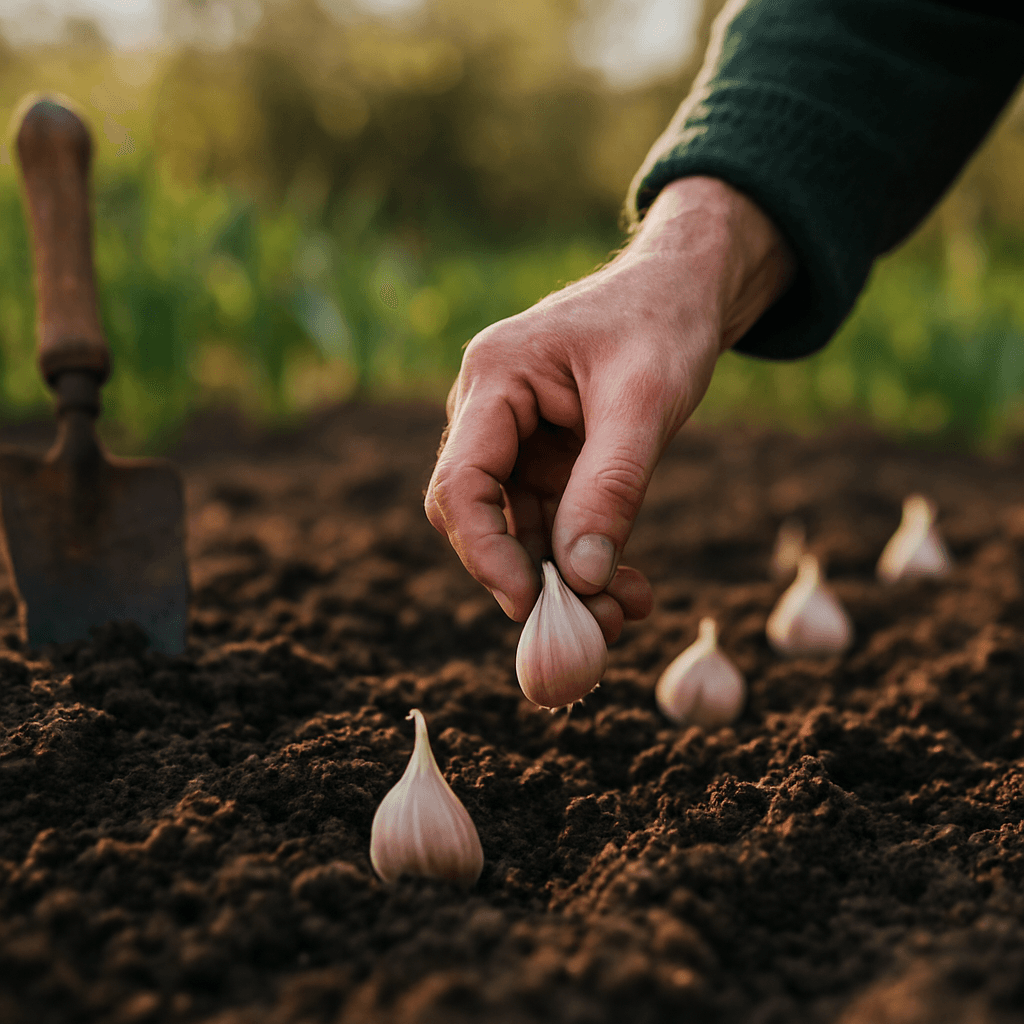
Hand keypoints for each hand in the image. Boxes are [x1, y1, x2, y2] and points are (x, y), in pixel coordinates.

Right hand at [425, 176, 793, 641]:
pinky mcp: (546, 458)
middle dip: (529, 575)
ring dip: (566, 578)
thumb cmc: (663, 323)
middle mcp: (490, 411)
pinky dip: (586, 558)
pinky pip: (552, 521)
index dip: (486, 552)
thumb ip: (610, 487)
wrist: (686, 290)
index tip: (533, 604)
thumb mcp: (646, 403)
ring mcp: (516, 437)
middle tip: (590, 626)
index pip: (460, 483)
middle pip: (480, 515)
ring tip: (624, 612)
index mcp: (493, 379)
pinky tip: (630, 587)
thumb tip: (580, 578)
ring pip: (520, 529)